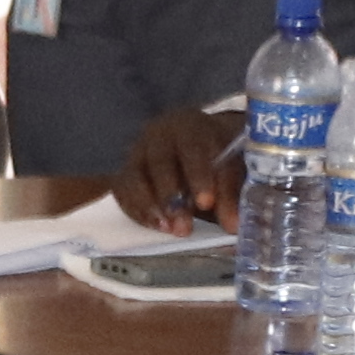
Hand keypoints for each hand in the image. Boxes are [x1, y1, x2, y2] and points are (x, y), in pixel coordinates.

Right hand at [113, 105, 246, 232]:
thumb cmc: (217, 155)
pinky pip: (123, 192)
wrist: (198, 144)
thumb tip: (232, 226)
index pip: (192, 148)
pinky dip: (137, 211)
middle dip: (170, 196)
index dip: (198, 176)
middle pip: (160, 163)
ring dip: (150, 206)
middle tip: (183, 226)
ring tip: (168, 229)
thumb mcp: (230, 166)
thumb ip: (231, 193)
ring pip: (135, 178)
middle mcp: (159, 135)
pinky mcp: (125, 172)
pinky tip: (156, 226)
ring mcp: (138, 153)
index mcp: (190, 125)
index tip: (206, 204)